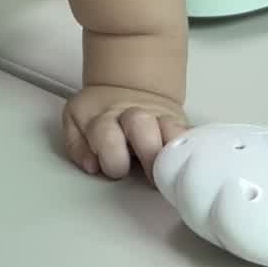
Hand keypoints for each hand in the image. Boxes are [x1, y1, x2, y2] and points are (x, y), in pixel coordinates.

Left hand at [63, 86, 187, 179]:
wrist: (126, 89)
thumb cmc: (98, 116)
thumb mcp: (76, 123)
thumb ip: (77, 146)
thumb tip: (91, 166)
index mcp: (102, 118)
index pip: (106, 136)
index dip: (112, 159)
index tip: (117, 170)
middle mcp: (131, 115)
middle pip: (141, 124)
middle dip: (147, 152)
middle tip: (151, 177)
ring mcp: (157, 117)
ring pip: (170, 127)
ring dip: (173, 151)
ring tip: (173, 170)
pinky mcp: (178, 122)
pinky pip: (189, 133)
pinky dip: (191, 147)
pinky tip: (192, 161)